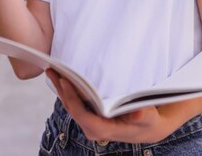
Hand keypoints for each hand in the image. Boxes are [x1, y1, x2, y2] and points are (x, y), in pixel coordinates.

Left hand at [45, 69, 166, 143]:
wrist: (149, 126)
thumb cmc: (149, 121)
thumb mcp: (150, 118)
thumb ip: (143, 116)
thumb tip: (137, 113)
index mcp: (103, 130)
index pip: (82, 115)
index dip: (72, 99)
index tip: (65, 81)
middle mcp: (93, 128)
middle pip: (72, 108)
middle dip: (61, 89)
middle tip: (52, 70)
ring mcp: (90, 122)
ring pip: (71, 105)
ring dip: (61, 88)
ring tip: (52, 70)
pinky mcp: (90, 115)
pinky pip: (75, 102)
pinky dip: (68, 89)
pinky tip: (62, 77)